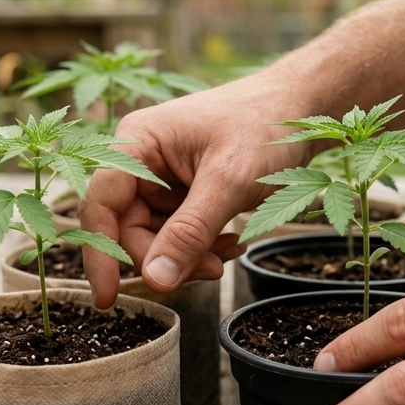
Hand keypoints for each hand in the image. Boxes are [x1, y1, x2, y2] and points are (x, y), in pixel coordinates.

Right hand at [80, 73, 317, 306]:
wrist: (304, 106)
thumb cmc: (267, 126)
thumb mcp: (229, 182)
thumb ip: (190, 232)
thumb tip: (155, 281)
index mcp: (138, 142)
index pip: (101, 205)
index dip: (101, 254)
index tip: (109, 299)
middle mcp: (142, 159)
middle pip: (128, 228)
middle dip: (165, 257)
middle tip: (209, 271)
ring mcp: (163, 176)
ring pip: (155, 236)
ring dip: (189, 255)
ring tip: (227, 252)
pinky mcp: (184, 190)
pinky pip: (178, 232)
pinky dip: (201, 246)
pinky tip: (230, 242)